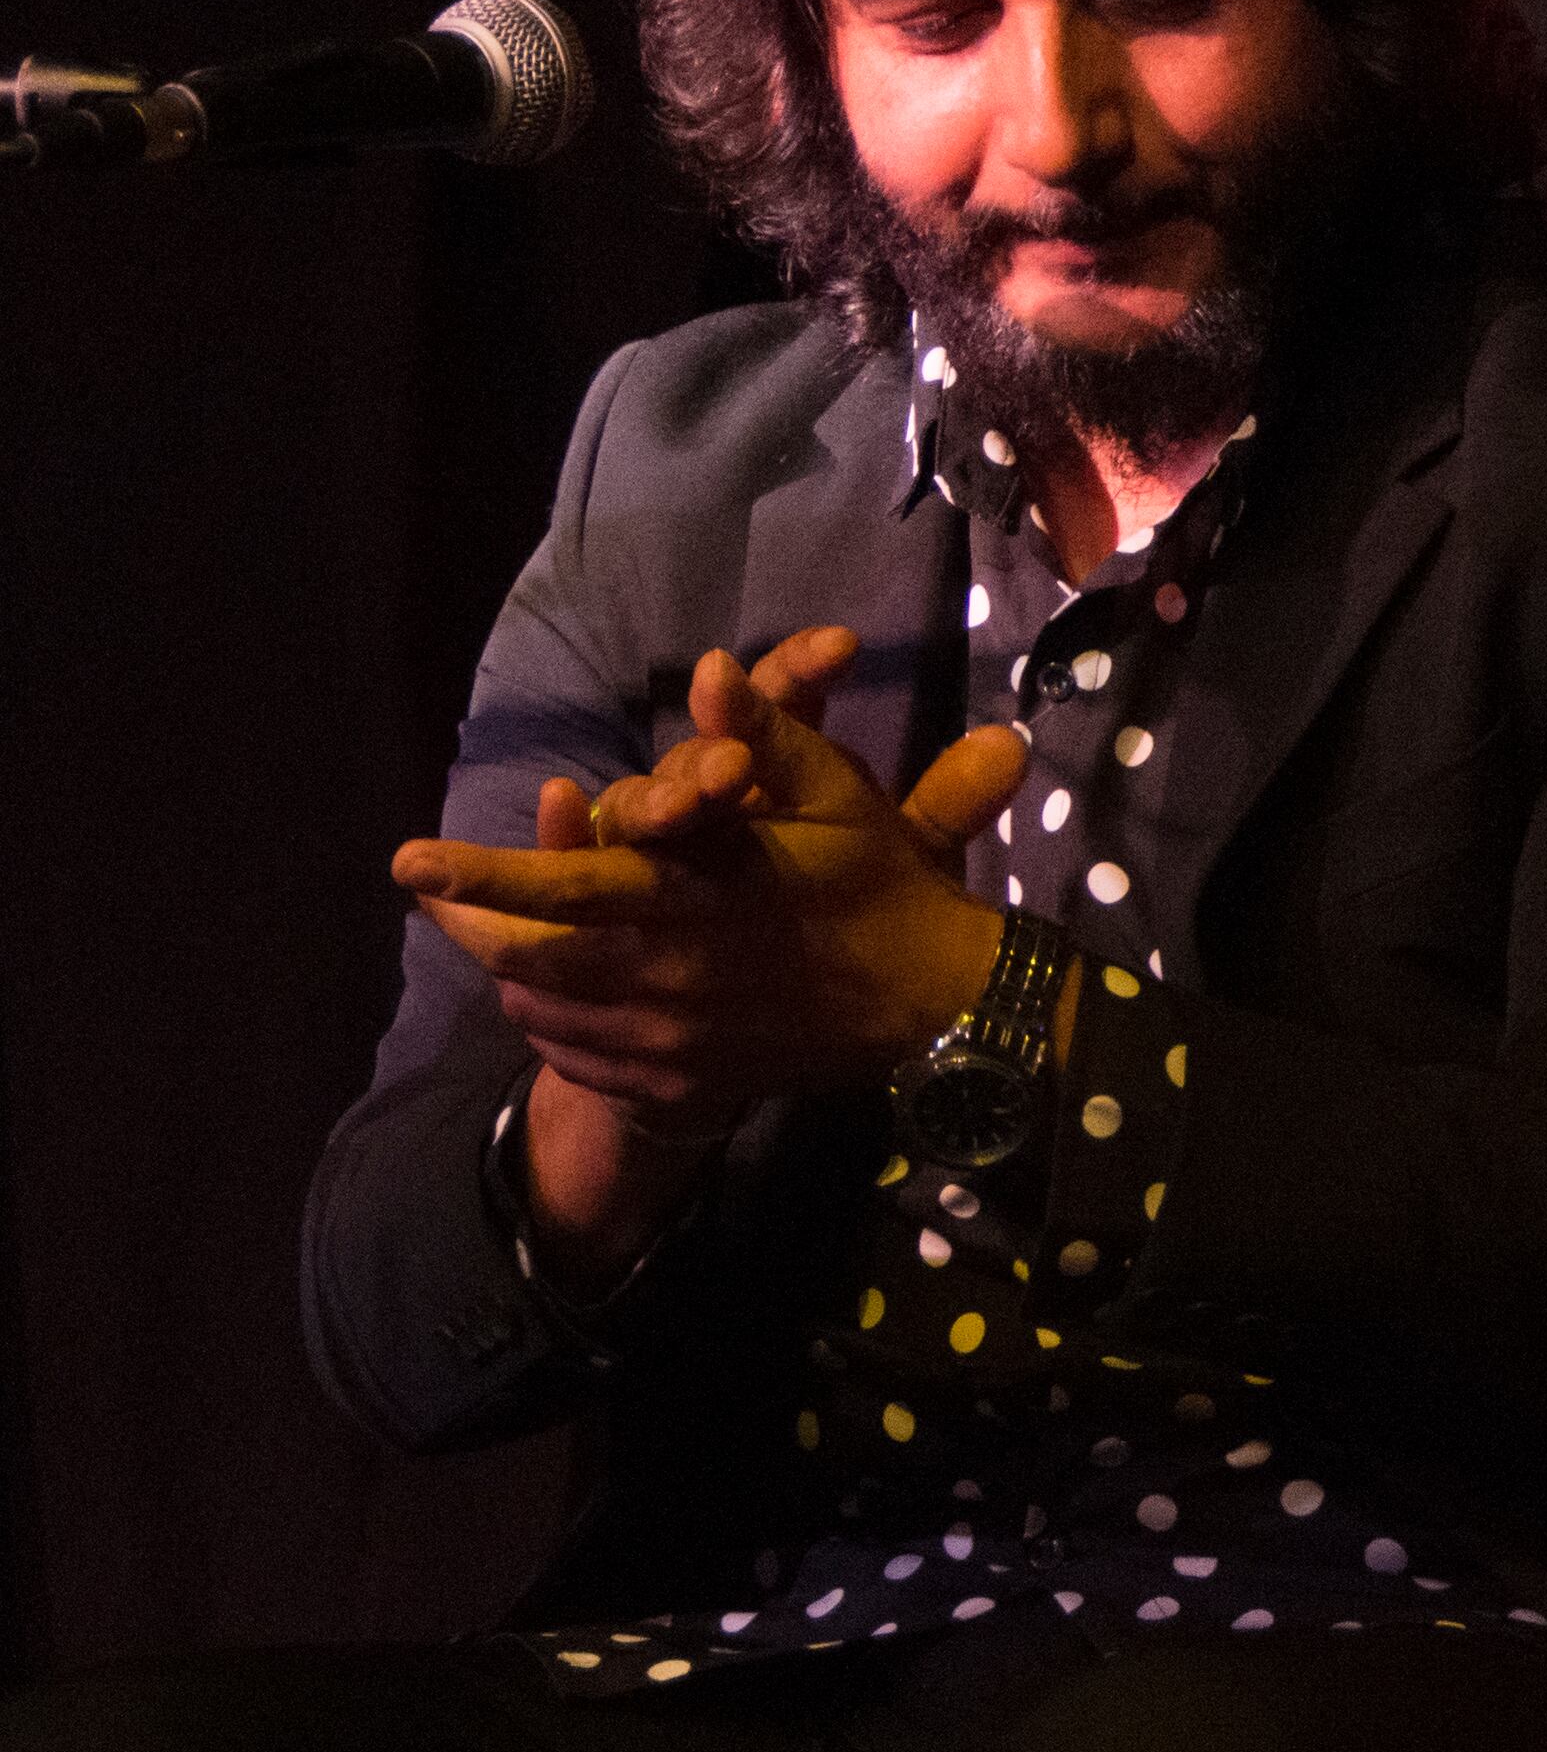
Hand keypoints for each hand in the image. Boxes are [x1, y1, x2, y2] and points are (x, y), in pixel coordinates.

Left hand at [396, 626, 1028, 1138]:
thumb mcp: (834, 798)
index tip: (410, 862)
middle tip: (442, 899)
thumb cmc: (876, 885)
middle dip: (471, 926)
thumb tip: (709, 667)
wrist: (932, 1003)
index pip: (562, 890)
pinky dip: (557, 1028)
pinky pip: (582, 1063)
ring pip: (545, 1015)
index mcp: (694, 903)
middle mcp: (667, 980)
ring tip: (510, 939)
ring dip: (515, 975)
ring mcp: (672, 1044)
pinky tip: (570, 997)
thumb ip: (762, 737)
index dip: (479, 876)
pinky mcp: (683, 1084)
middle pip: (524, 962)